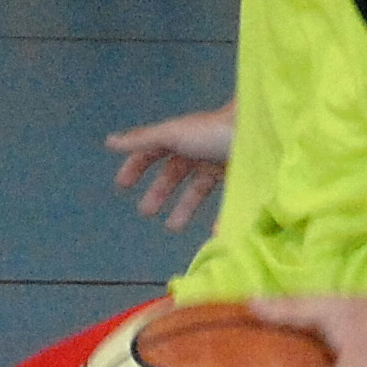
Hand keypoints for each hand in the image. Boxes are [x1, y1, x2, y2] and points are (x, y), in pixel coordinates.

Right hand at [109, 106, 233, 227]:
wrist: (258, 132)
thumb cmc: (211, 132)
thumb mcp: (173, 134)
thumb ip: (143, 140)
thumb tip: (109, 142)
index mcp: (181, 138)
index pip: (153, 152)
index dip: (137, 166)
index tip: (122, 186)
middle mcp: (199, 150)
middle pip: (174, 173)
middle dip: (159, 191)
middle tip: (146, 212)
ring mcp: (219, 164)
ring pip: (197, 189)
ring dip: (183, 208)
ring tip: (172, 227)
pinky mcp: (238, 179)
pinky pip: (225, 201)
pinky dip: (219, 218)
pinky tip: (213, 234)